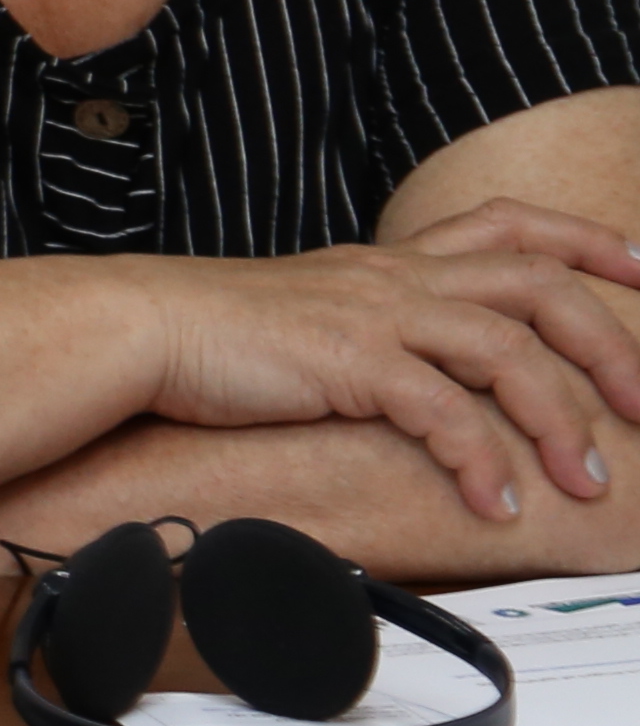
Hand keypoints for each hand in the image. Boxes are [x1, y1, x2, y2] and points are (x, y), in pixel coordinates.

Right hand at [140, 231, 639, 521]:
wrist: (134, 328)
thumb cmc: (207, 336)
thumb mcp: (308, 317)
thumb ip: (367, 331)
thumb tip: (405, 377)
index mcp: (389, 260)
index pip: (510, 224)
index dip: (589, 241)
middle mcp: (394, 275)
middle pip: (539, 283)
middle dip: (611, 344)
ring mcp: (374, 312)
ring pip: (509, 348)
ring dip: (560, 420)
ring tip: (585, 479)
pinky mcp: (348, 359)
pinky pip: (442, 409)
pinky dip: (481, 458)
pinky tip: (495, 501)